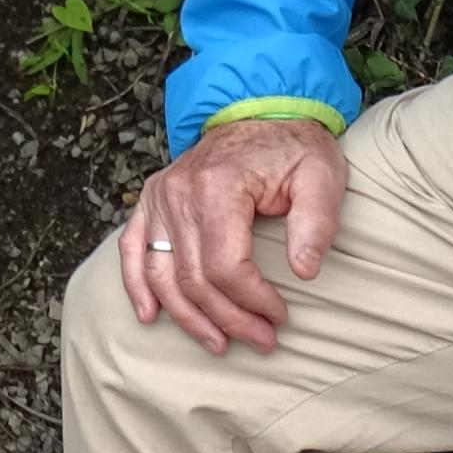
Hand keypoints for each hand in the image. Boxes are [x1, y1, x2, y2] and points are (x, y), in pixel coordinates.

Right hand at [121, 116, 347, 354]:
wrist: (262, 108)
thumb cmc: (294, 147)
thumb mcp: (321, 176)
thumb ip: (316, 222)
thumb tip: (304, 271)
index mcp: (218, 186)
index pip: (226, 266)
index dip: (252, 301)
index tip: (280, 317)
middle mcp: (179, 192)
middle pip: (194, 278)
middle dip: (228, 319)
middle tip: (261, 340)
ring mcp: (161, 196)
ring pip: (163, 274)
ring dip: (188, 317)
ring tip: (218, 344)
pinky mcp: (152, 199)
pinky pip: (131, 248)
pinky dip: (137, 285)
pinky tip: (149, 316)